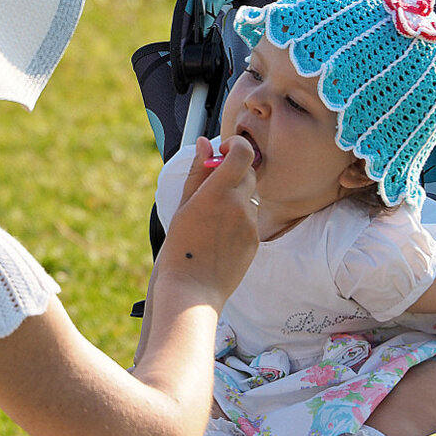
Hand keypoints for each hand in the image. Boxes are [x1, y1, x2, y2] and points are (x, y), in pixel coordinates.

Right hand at [155, 136, 257, 310]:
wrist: (192, 290)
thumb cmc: (180, 250)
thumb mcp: (182, 207)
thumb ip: (198, 172)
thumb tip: (204, 144)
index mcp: (218, 192)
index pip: (243, 152)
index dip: (236, 145)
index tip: (224, 150)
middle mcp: (239, 204)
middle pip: (249, 172)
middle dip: (234, 171)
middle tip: (213, 185)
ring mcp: (250, 223)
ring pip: (251, 196)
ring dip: (237, 196)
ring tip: (212, 217)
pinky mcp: (255, 240)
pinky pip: (251, 218)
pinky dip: (239, 217)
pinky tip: (219, 234)